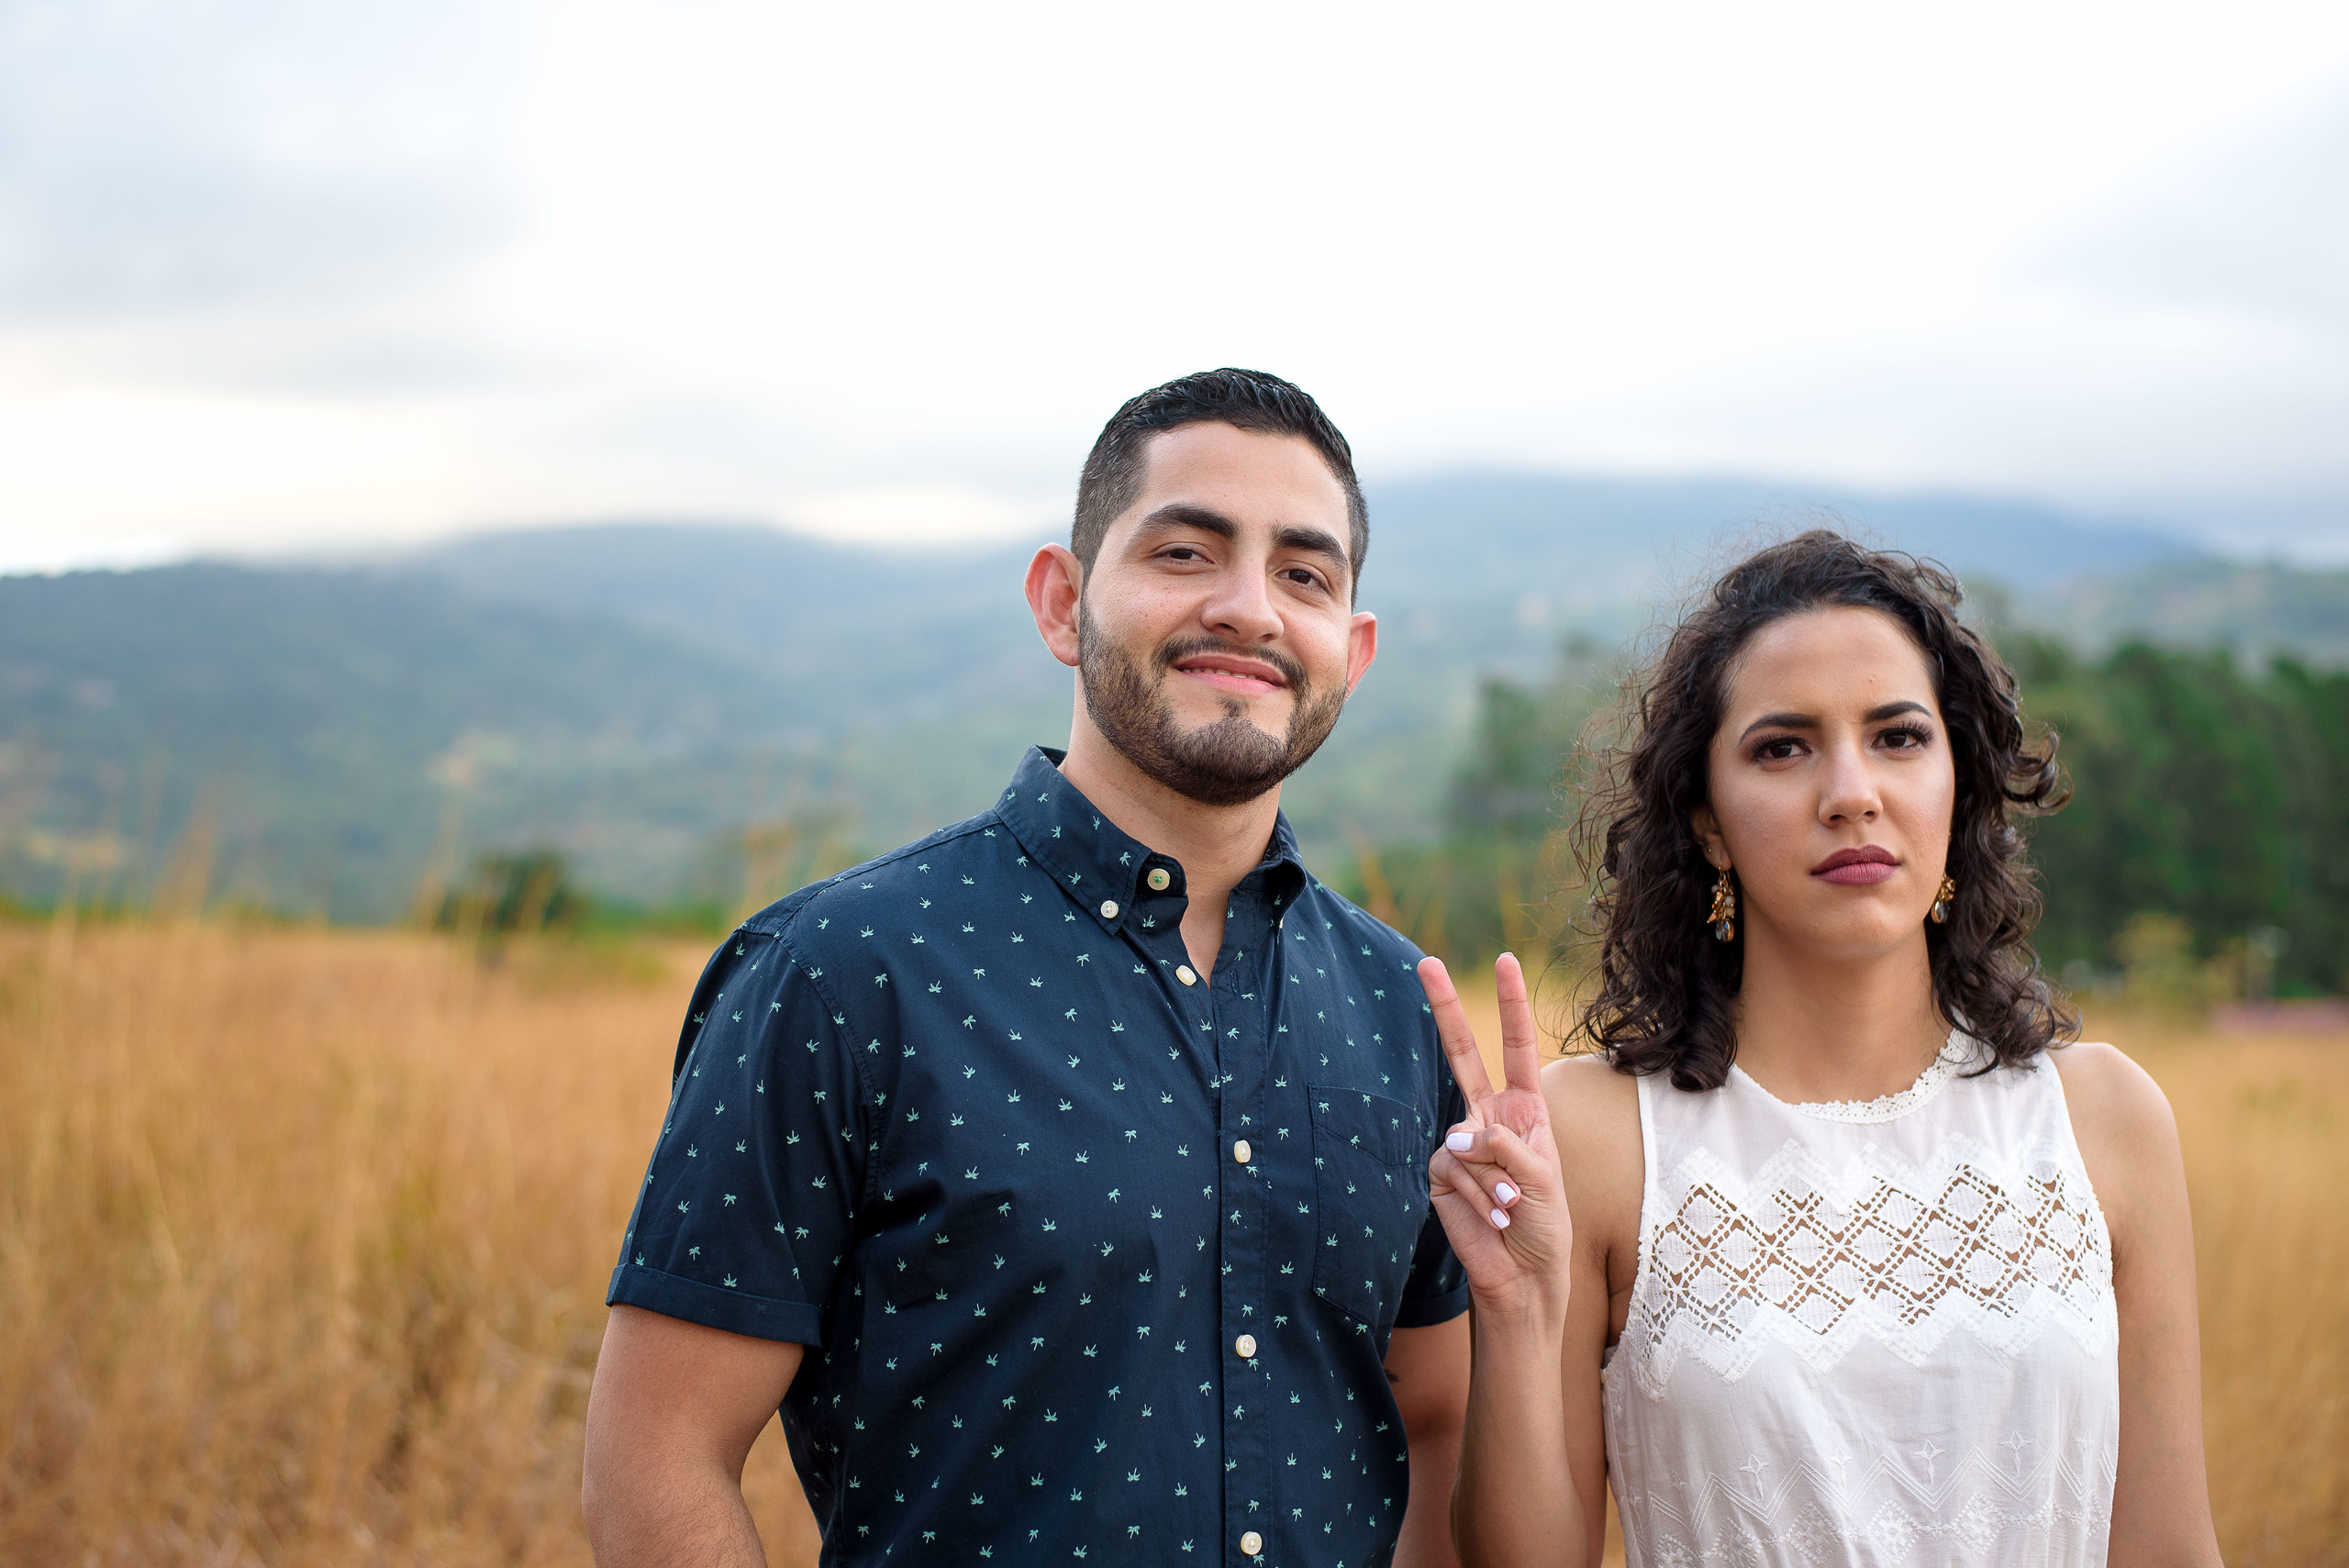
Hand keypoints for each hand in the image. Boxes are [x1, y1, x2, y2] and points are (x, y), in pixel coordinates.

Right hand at [1419, 952, 1570, 1325]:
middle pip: (1463, 1054)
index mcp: (1526, 1110)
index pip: (1517, 1047)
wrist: (1521, 1274)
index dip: (1512, 1005)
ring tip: (1513, 1211)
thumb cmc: (1544, 1225)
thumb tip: (1457, 1137)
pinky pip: (1453, 1169)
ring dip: (1494, 1181)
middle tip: (1426, 962)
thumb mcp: (1543, 1179)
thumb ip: (1506, 1148)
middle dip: (1444, 1009)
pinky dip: (1478, 1195)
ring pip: (1467, 1139)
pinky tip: (1493, 1217)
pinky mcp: (1440, 1173)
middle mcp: (1490, 1118)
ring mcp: (1461, 1144)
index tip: (1506, 960)